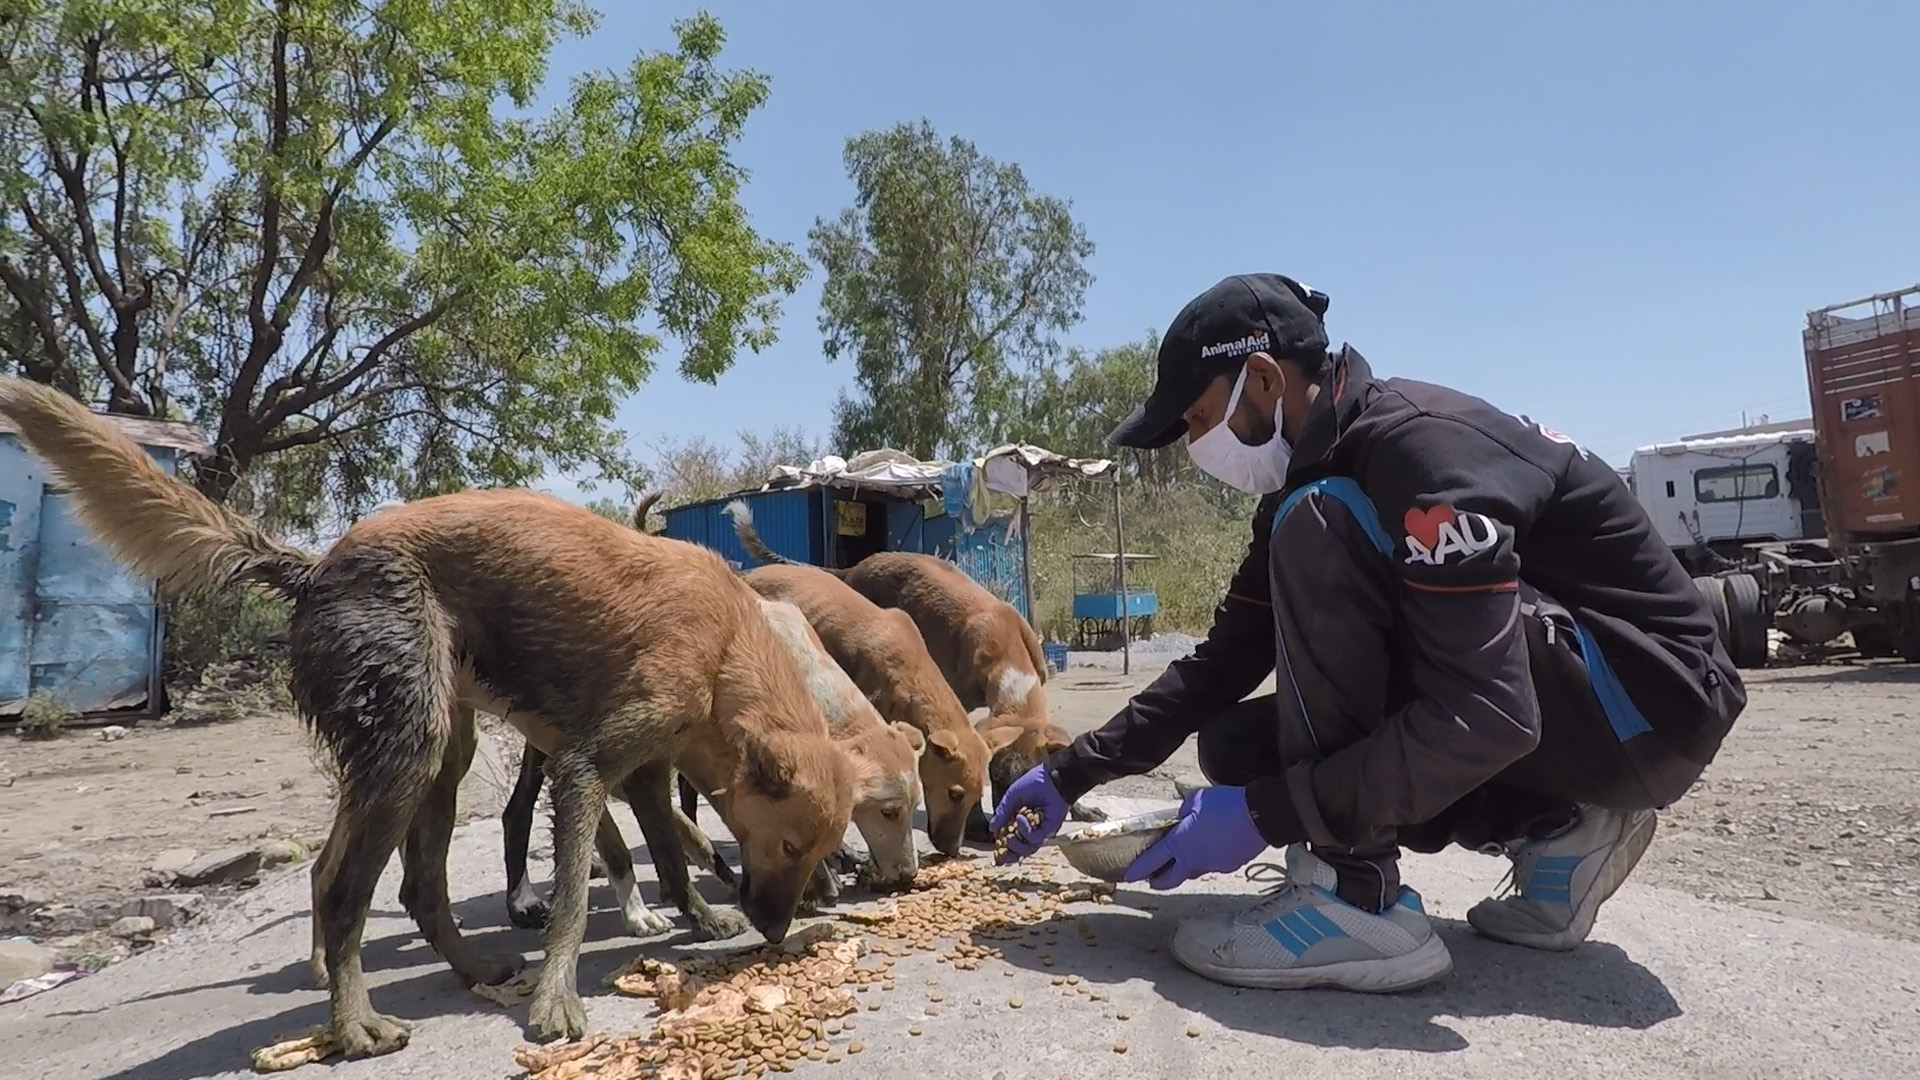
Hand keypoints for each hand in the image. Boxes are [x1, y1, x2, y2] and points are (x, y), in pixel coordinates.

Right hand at [987, 765, 1068, 864]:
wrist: (1052, 777)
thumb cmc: (1034, 783)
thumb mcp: (1012, 797)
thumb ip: (1002, 812)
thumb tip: (991, 828)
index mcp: (1022, 821)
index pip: (1012, 840)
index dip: (1004, 850)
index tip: (996, 856)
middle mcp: (1032, 828)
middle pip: (1021, 850)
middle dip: (1010, 856)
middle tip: (1001, 856)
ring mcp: (1041, 830)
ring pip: (1028, 849)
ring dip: (1016, 846)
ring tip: (1009, 837)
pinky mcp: (1049, 829)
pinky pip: (1035, 838)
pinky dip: (1025, 830)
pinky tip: (1021, 817)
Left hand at [1121, 786, 1267, 889]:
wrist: (1258, 816)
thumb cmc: (1225, 805)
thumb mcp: (1196, 799)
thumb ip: (1183, 810)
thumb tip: (1181, 816)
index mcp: (1180, 844)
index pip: (1153, 861)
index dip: (1139, 870)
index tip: (1129, 876)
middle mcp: (1193, 860)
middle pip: (1171, 879)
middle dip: (1159, 882)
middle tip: (1152, 880)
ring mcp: (1212, 866)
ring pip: (1193, 872)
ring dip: (1184, 868)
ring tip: (1182, 860)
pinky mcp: (1229, 866)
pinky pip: (1212, 865)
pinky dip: (1207, 860)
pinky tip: (1211, 848)